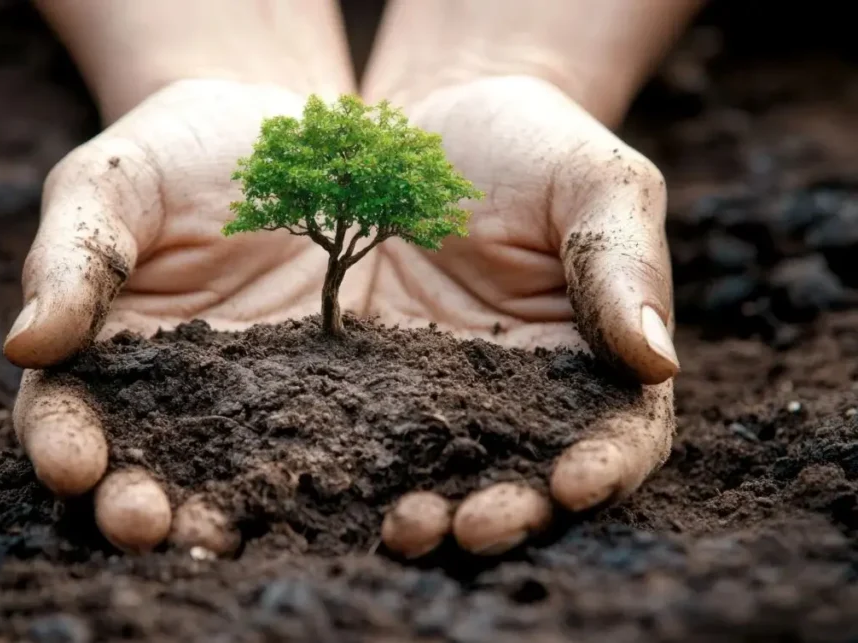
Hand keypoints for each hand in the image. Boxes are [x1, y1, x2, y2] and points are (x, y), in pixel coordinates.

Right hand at [6, 79, 374, 551]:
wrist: (289, 133)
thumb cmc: (178, 147)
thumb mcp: (116, 180)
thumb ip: (75, 255)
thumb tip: (24, 343)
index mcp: (101, 347)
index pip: (62, 410)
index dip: (60, 441)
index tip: (71, 465)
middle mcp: (172, 392)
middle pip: (141, 464)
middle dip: (134, 503)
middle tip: (145, 527)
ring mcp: (252, 399)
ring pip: (228, 472)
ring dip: (219, 512)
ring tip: (222, 537)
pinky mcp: (324, 392)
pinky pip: (318, 442)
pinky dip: (316, 476)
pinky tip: (323, 496)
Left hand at [367, 75, 677, 554]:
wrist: (425, 126)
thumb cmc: (530, 144)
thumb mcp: (592, 179)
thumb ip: (623, 261)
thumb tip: (656, 357)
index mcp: (592, 359)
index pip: (618, 433)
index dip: (606, 467)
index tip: (574, 482)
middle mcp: (517, 398)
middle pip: (526, 478)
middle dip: (508, 513)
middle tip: (472, 527)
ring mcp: (436, 399)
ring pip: (444, 476)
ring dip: (432, 515)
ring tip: (405, 528)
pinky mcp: (367, 386)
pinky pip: (363, 438)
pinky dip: (354, 473)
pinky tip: (328, 487)